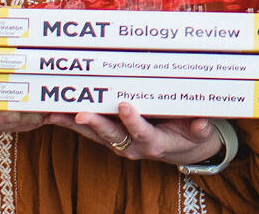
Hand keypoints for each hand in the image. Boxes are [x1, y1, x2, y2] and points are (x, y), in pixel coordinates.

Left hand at [47, 104, 220, 166]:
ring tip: (56, 113)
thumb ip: (201, 128)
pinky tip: (58, 115)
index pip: (142, 132)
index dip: (133, 120)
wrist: (182, 152)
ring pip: (96, 134)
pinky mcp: (114, 139)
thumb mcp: (200, 133)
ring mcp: (121, 144)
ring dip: (76, 125)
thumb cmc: (190, 136)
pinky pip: (92, 132)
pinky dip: (75, 124)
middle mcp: (134, 147)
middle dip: (95, 124)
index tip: (124, 105)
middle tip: (80, 114)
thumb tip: (202, 123)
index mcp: (155, 143)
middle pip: (112, 135)